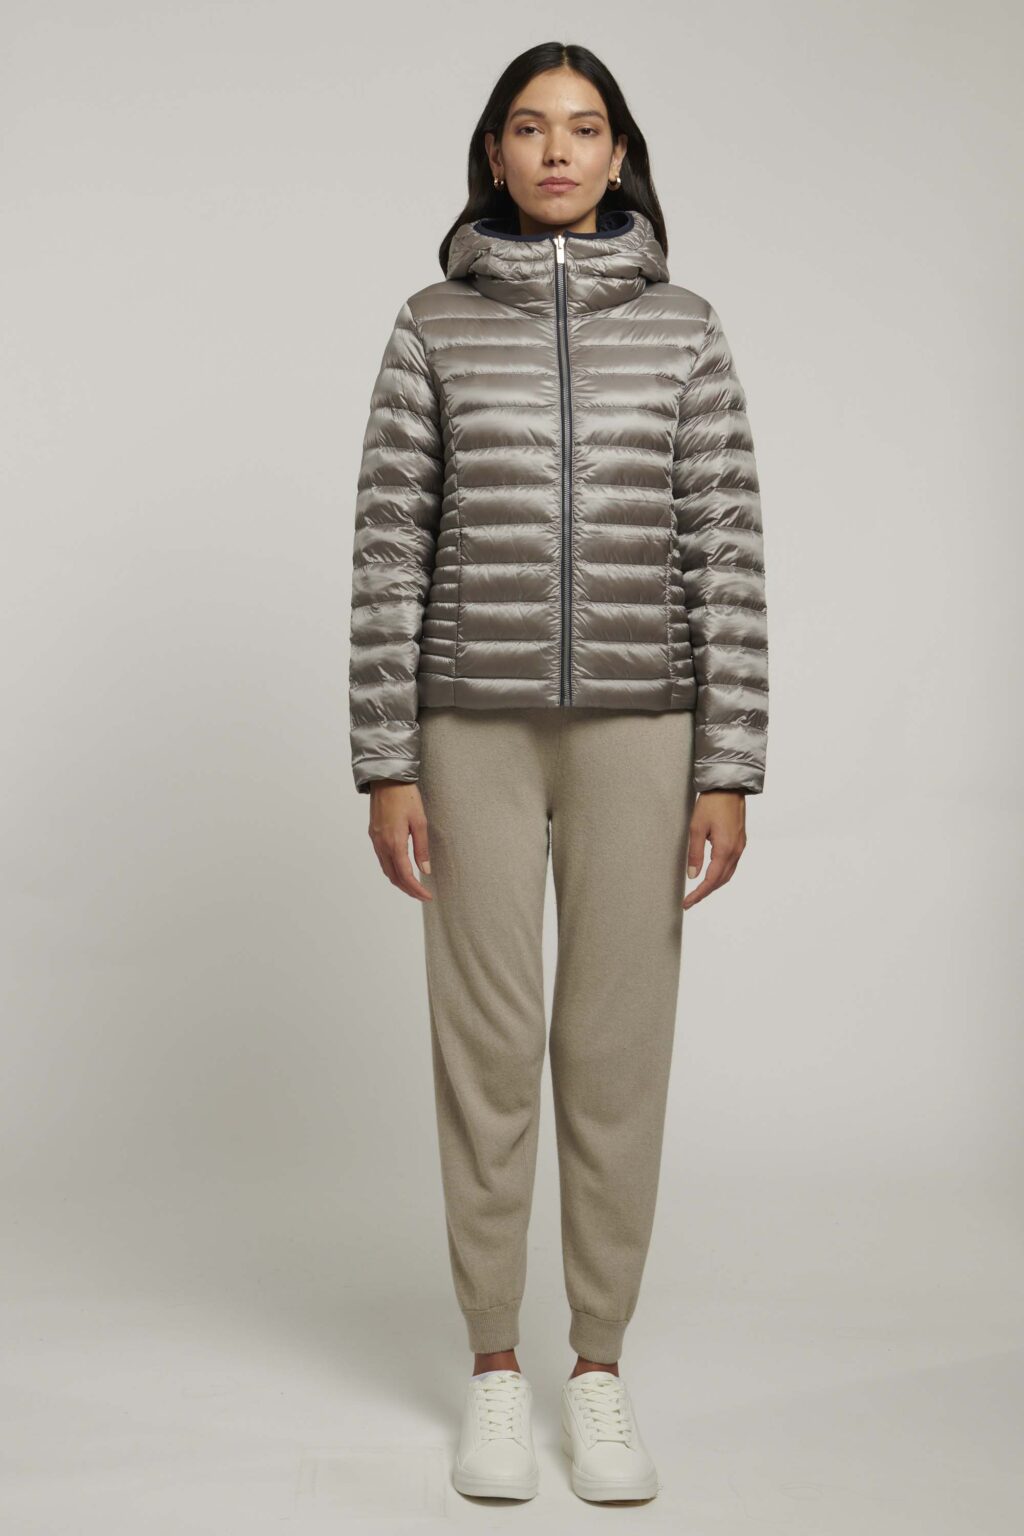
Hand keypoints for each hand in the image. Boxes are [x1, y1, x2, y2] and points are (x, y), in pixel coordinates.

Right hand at [367, 781, 433, 900]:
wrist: (386, 779)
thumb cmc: (405, 797)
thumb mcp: (420, 822)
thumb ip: (422, 848)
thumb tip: (425, 870)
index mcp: (394, 843)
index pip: (405, 875)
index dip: (416, 889)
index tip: (427, 896)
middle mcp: (381, 844)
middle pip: (393, 876)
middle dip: (407, 889)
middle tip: (422, 894)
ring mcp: (375, 840)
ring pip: (385, 868)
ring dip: (399, 880)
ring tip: (413, 885)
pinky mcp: (373, 834)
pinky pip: (381, 858)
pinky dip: (391, 868)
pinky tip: (401, 868)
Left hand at [682, 791, 746, 909]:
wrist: (728, 786)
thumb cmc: (712, 803)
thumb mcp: (696, 828)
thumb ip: (695, 853)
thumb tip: (693, 875)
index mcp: (725, 849)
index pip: (711, 880)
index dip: (699, 894)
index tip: (687, 903)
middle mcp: (736, 850)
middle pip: (721, 880)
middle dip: (706, 892)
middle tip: (690, 900)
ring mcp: (740, 846)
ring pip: (728, 874)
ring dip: (714, 884)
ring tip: (699, 891)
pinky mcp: (740, 841)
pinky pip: (732, 864)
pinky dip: (721, 874)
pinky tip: (712, 874)